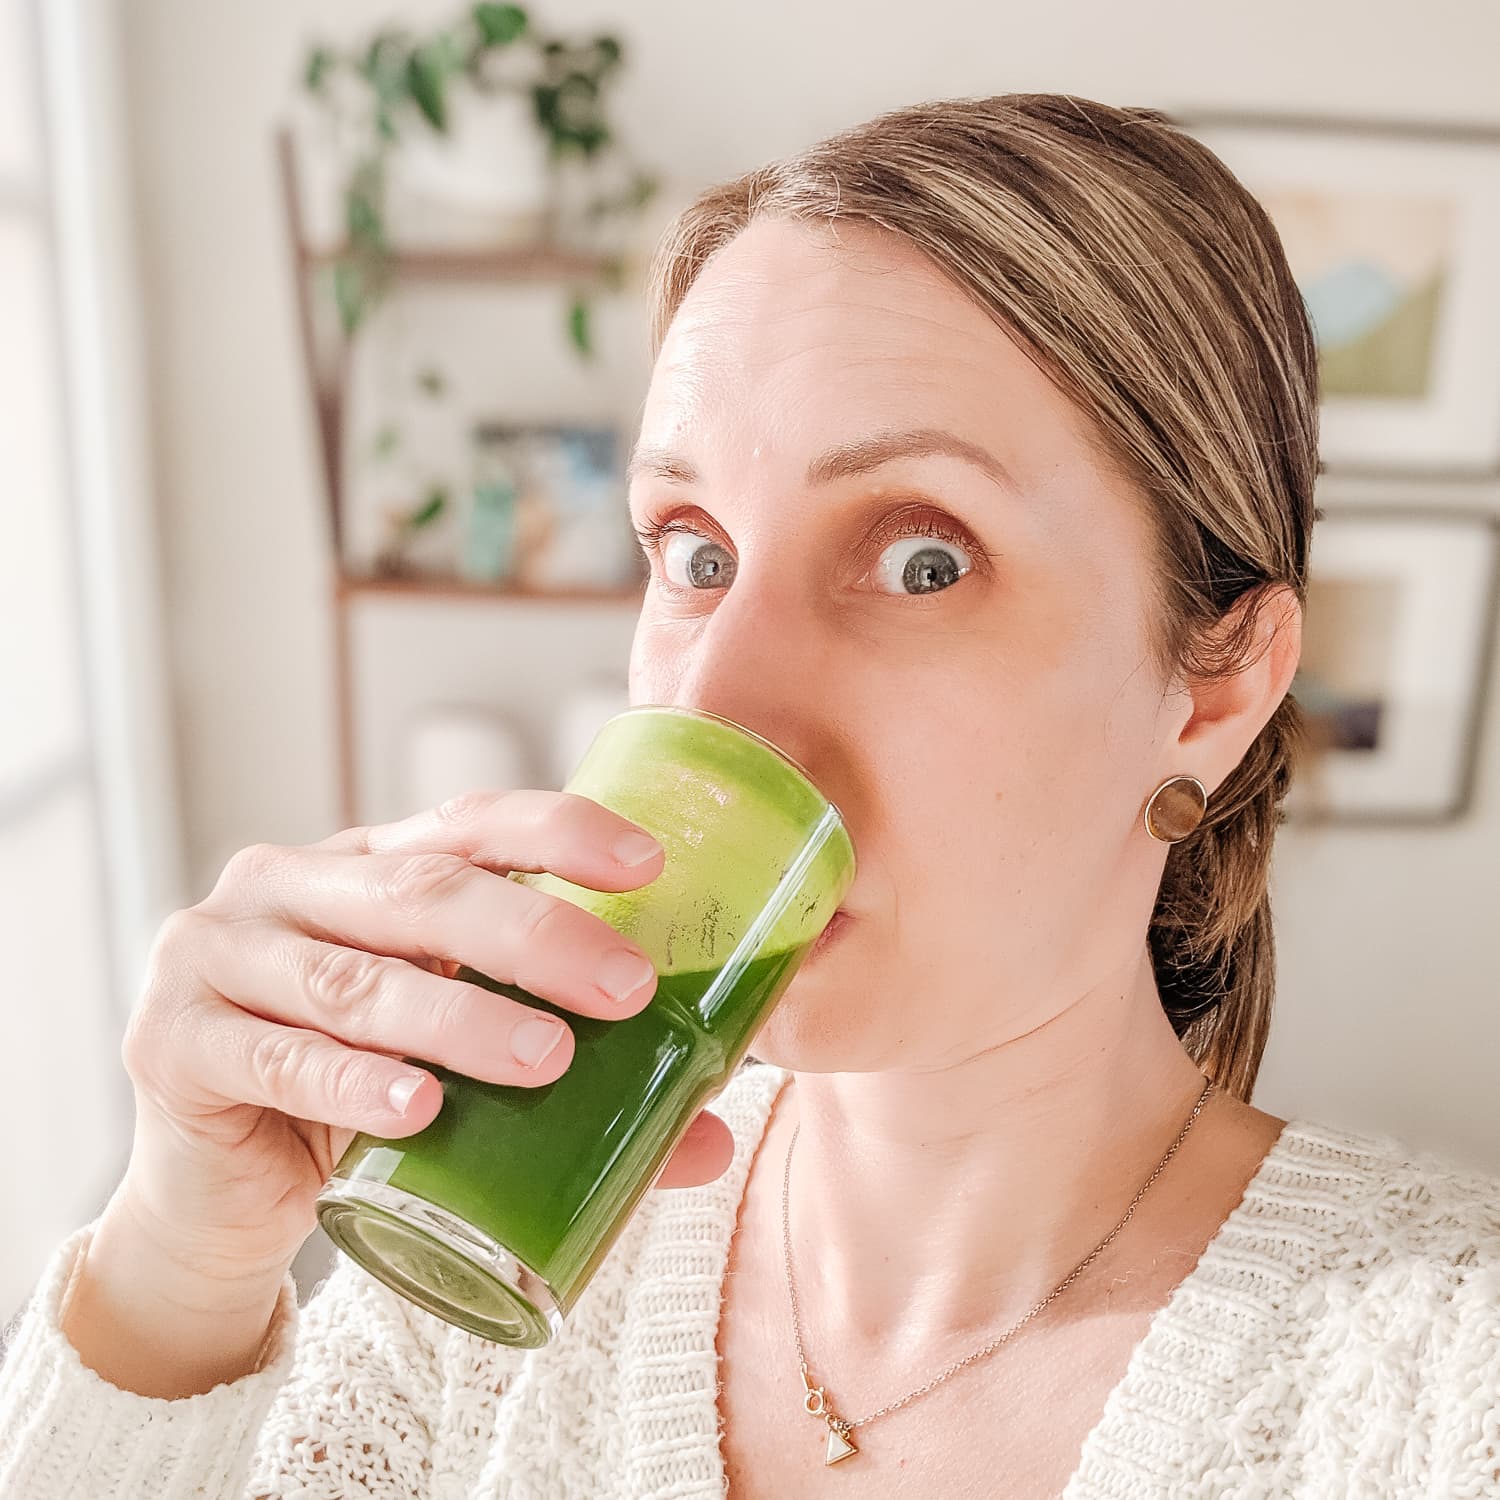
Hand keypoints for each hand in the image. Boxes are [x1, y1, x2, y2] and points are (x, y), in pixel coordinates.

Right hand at [114, 789, 736, 1285]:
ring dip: (459, 1017)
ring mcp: (221, 954)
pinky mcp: (173, 1042)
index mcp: (368, 865)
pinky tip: (415, 1106)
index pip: (470, 824)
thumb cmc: (357, 1104)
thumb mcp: (457, 1069)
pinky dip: (353, 1083)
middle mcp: (290, 885)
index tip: (649, 865)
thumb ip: (569, 1089)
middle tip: (626, 990)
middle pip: (423, 890)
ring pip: (356, 977)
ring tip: (546, 1060)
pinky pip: (277, 1058)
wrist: (216, 1196)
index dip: (559, 833)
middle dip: (536, 937)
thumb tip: (705, 1136)